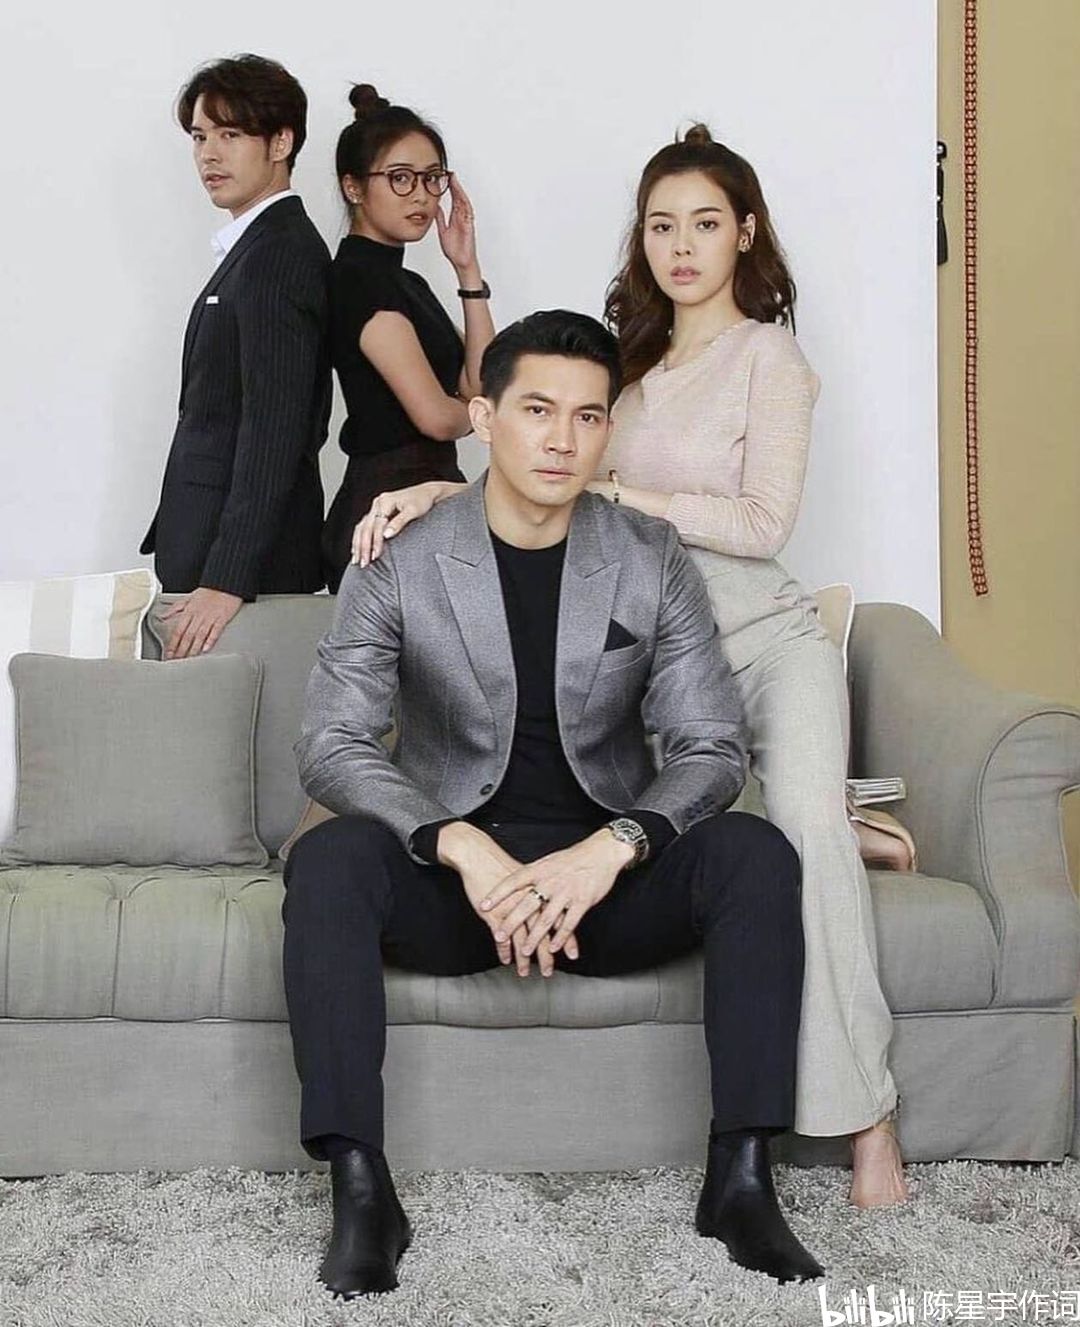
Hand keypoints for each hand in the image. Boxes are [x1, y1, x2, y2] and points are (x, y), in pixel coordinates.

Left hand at [161, 587, 242, 658]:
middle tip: (176, 661)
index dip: (172, 644)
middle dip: (180, 650)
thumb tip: (163, 615)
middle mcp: (198, 616)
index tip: (168, 654)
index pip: (178, 631)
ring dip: (193, 649)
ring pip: (199, 636)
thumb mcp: (188, 597)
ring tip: (189, 659)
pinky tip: (206, 648)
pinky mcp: (222, 618)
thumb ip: (175, 608)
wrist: (225, 583)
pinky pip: (215, 631)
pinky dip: (210, 640)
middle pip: (187, 636)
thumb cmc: (208, 591)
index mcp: (189, 611)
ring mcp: (210, 618)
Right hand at [352, 482, 445, 567]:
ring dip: (358, 544)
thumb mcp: (413, 511)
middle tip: (363, 563)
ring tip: (357, 560)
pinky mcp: (378, 513)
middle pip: (366, 527)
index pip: (377, 525)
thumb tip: (386, 535)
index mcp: (385, 501)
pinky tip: (357, 549)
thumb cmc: (422, 501)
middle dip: (363, 546)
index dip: (375, 541)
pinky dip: (359, 539)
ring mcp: (376, 508)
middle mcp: (378, 504)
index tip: (375, 555)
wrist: (427, 493)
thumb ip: (399, 522)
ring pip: (361, 528)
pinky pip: (364, 527)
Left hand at [436, 176, 478, 276]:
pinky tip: (460, 195)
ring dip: (459, 190)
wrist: (461, 261)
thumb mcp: (442, 230)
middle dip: (455, 185)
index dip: (450, 188)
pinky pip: (467, 211)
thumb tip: (434, 208)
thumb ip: (440, 219)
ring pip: (463, 201)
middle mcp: (462, 217)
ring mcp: (466, 220)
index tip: (446, 178)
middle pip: (459, 197)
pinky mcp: (469, 225)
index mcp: (456, 217)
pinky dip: (464, 202)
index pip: (453, 199)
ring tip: (454, 180)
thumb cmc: (455, 250)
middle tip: (449, 173)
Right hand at [437, 822, 578, 975]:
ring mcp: (512, 908)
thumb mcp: (529, 875)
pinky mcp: (495, 912)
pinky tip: (506, 960)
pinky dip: (504, 950)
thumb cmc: (502, 864)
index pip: (559, 919)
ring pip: (522, 939)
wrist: (480, 855)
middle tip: (549, 971)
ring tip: (526, 973)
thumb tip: (554, 901)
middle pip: (541, 934)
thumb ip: (542, 890)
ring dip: (524, 958)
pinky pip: (501, 936)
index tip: (571, 954)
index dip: (565, 938)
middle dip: (545, 955)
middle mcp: (529, 902)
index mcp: (541, 893)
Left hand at [481, 829, 633, 958]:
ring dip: (534, 938)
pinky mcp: (582, 901)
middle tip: (499, 936)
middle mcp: (551, 881)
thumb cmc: (573, 858)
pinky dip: (561, 937)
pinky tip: (554, 948)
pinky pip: (570, 923)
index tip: (484, 905)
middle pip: (527, 905)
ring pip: (547, 919)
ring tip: (524, 951)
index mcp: (540, 869)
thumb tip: (515, 884)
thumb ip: (533, 875)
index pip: (513, 881)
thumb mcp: (548, 862)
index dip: (498, 894)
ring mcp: (566, 892)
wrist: (601, 852)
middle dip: (512, 922)